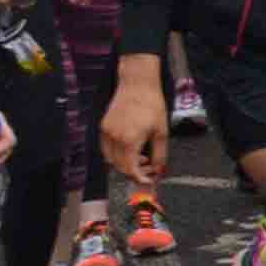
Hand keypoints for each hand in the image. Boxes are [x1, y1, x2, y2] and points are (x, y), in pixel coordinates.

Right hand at [101, 66, 164, 185]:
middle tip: (148, 169)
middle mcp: (114, 137)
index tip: (148, 180)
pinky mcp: (103, 126)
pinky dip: (116, 153)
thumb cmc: (152, 105)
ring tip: (141, 157)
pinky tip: (131, 148)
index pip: (130, 169)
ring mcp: (106, 131)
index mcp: (129, 140)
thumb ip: (159, 154)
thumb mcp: (161, 132)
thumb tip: (159, 170)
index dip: (139, 178)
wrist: (138, 85)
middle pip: (119, 166)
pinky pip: (106, 147)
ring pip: (110, 158)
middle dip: (133, 171)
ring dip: (124, 163)